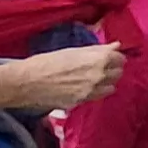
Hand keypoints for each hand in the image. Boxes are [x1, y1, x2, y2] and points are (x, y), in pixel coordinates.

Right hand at [0, 44, 126, 111]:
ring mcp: (93, 90)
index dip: (115, 57)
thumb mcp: (73, 51)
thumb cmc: (47, 61)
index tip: (109, 57)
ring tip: (93, 78)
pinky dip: (97, 91)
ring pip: (111, 86)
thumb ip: (97, 50)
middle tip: (101, 66)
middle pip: (118, 73)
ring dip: (106, 82)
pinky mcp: (83, 101)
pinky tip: (86, 87)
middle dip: (112, 69)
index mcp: (99, 59)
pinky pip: (98, 96)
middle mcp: (100, 75)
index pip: (120, 58)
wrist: (26, 82)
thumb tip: (116, 45)